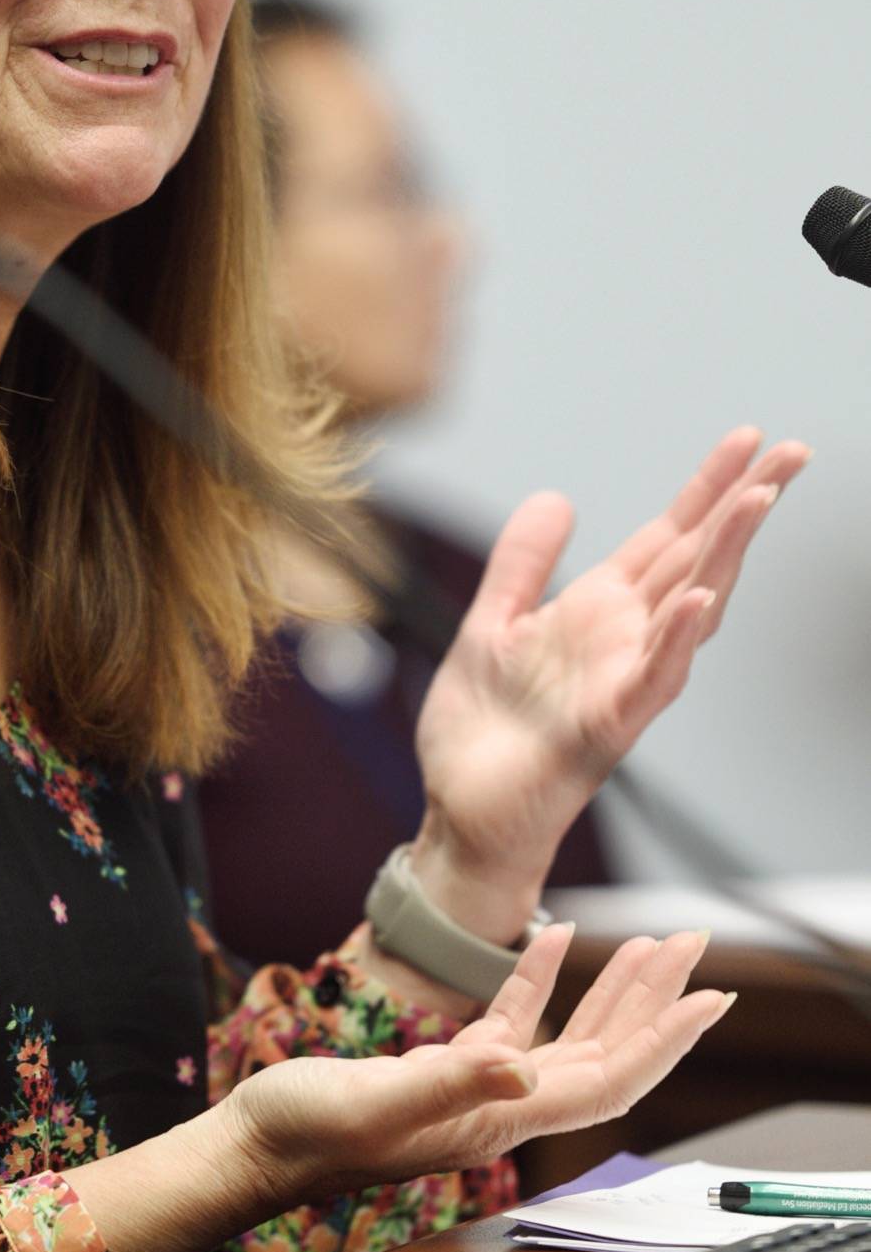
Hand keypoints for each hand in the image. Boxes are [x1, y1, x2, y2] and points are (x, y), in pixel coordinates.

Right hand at [226, 924, 729, 1203]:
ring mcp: (476, 1090)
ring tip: (650, 943)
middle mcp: (503, 1109)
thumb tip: (526, 1063)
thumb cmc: (305, 1132)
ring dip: (612, 990)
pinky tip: (551, 936)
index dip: (662, 1041)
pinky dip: (539, 977)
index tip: (711, 998)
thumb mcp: (377, 1102)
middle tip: (695, 946)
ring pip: (569, 1038)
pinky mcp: (444, 1070)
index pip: (608, 1081)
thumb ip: (453, 1082)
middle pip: (606, 1056)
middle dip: (656, 1003)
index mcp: (500, 1121)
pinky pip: (512, 1019)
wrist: (255, 1147)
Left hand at [410, 427, 809, 938]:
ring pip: (692, 610)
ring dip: (725, 556)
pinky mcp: (605, 728)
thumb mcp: (492, 624)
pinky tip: (698, 599)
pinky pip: (652, 679)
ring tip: (759, 499)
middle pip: (698, 560)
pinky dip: (677, 640)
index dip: (708, 488)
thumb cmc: (483, 733)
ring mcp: (623, 683)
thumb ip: (524, 565)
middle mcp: (625, 641)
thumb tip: (556, 497)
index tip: (748, 438)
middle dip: (744, 506)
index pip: (668, 537)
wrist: (459, 813)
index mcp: (599, 612)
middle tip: (793, 452)